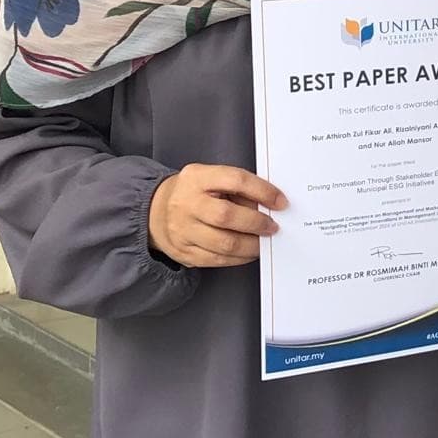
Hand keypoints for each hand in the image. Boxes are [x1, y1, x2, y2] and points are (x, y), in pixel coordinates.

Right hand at [149, 165, 283, 267]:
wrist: (156, 211)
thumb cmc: (193, 193)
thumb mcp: (211, 178)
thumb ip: (237, 188)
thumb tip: (269, 205)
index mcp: (197, 178)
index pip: (235, 180)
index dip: (263, 191)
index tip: (280, 202)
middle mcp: (187, 204)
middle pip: (227, 216)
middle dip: (256, 223)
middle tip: (273, 226)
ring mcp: (183, 230)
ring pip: (223, 243)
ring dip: (251, 245)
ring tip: (263, 241)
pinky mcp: (184, 251)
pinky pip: (217, 259)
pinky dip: (238, 258)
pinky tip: (248, 252)